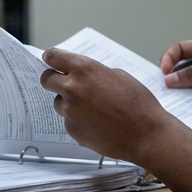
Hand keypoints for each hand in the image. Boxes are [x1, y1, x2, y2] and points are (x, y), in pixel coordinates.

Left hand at [40, 48, 174, 162]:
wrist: (145, 134)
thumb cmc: (138, 103)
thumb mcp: (119, 76)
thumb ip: (95, 73)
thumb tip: (83, 76)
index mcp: (85, 69)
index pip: (53, 57)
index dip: (50, 58)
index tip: (50, 60)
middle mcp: (72, 88)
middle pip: (46, 79)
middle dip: (53, 80)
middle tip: (64, 84)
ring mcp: (70, 111)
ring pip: (58, 103)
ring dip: (68, 103)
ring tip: (92, 109)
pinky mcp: (72, 130)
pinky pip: (68, 121)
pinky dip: (78, 121)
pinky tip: (97, 123)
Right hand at [161, 38, 191, 110]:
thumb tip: (170, 79)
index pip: (181, 50)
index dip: (170, 59)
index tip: (164, 71)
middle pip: (181, 70)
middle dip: (172, 79)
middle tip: (165, 90)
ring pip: (188, 86)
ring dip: (181, 92)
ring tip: (174, 101)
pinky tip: (187, 108)